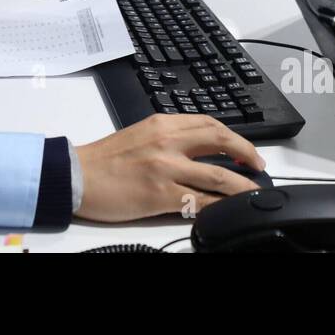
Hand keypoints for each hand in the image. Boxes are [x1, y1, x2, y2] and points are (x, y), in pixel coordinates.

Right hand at [74, 114, 265, 221]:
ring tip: (253, 194)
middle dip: (247, 154)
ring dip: (242, 186)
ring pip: (218, 175)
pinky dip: (218, 206)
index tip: (244, 150)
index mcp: (162, 123)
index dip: (235, 137)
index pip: (209, 124)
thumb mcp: (140, 134)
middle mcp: (167, 141)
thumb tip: (198, 151)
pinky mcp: (160, 194)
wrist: (75, 175)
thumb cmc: (104, 159)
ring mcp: (165, 168)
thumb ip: (168, 138)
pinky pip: (199, 201)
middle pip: (221, 141)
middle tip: (258, 167)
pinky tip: (226, 211)